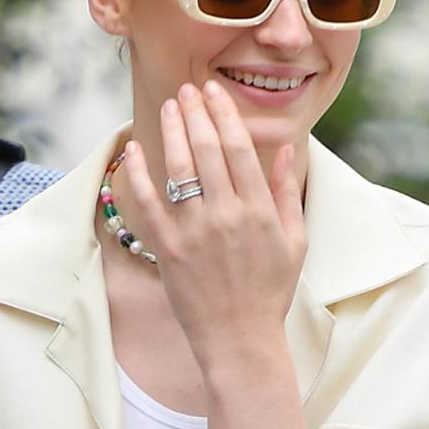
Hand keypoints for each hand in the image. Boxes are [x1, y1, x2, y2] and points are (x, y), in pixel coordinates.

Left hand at [120, 81, 308, 368]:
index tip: (213, 93)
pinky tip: (134, 150)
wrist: (240, 339)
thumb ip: (285, 192)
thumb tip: (287, 148)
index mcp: (259, 211)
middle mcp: (227, 215)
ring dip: (171, 131)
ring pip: (178, 168)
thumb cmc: (271, 291)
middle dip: (196, 113)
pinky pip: (148, 202)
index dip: (224, 115)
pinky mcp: (168, 248)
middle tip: (187, 90)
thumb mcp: (295, 241)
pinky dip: (139, 173)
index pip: (239, 148)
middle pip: (206, 150)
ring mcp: (195, 231)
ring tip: (168, 107)